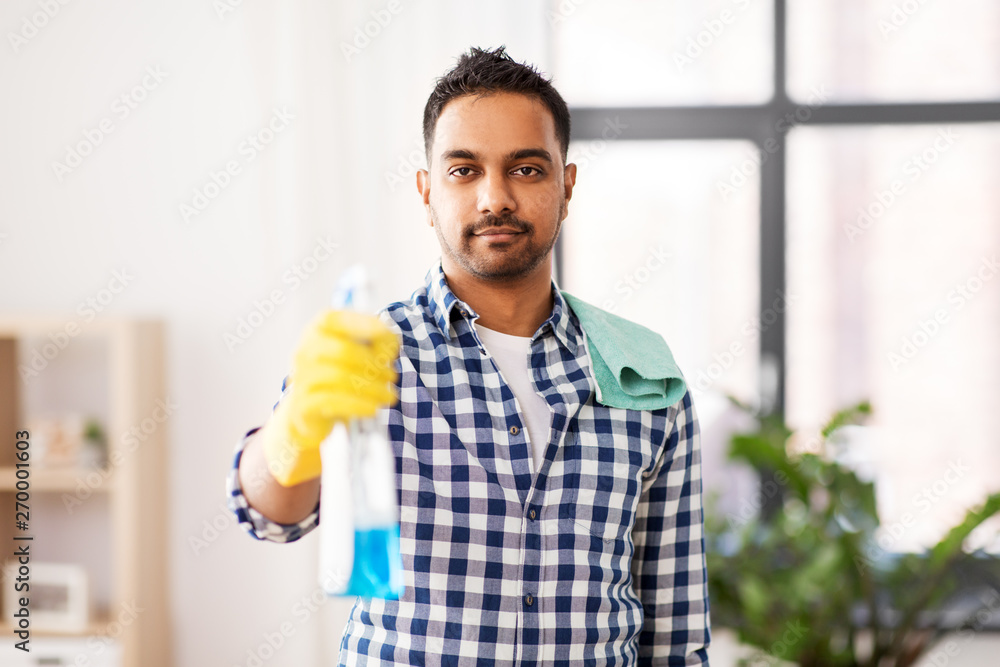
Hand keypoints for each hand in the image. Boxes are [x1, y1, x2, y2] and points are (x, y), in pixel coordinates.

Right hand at [261, 310, 398, 486]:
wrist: (311, 412)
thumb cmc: (341, 375)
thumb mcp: (361, 352)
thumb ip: (378, 342)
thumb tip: (389, 344)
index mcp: (319, 330)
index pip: (335, 319)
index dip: (363, 324)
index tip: (387, 337)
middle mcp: (306, 349)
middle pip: (344, 351)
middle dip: (374, 365)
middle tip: (392, 377)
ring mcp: (301, 376)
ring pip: (340, 378)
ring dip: (371, 388)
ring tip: (388, 396)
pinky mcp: (303, 403)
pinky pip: (333, 401)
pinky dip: (358, 405)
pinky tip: (373, 408)